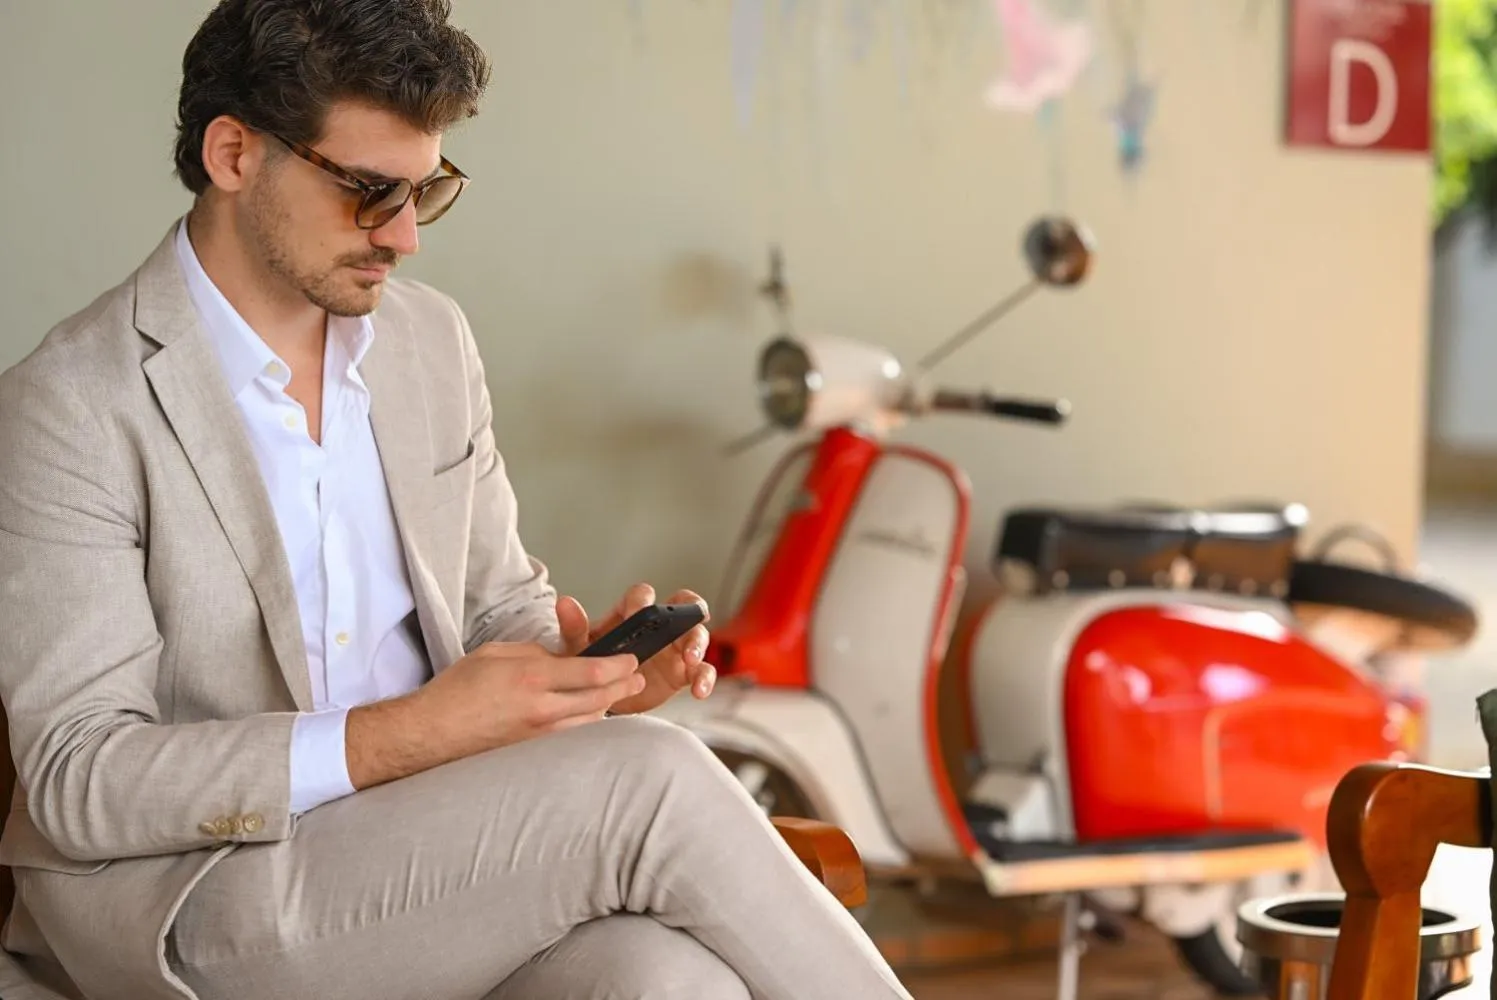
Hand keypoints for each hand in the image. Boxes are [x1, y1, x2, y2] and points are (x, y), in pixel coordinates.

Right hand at [417, 641, 643, 753]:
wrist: (431, 733)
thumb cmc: (457, 691)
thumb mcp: (496, 653)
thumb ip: (535, 653)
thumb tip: (561, 660)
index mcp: (532, 678)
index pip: (592, 671)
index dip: (619, 665)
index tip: (630, 660)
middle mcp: (541, 710)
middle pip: (599, 699)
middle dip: (623, 687)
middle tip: (637, 679)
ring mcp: (539, 737)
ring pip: (589, 721)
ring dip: (607, 706)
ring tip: (618, 695)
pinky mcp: (533, 754)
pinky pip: (572, 738)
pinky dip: (586, 725)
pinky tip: (590, 718)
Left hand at [556, 583, 714, 715]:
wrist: (601, 700)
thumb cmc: (591, 665)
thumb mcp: (579, 648)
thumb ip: (574, 628)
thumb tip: (564, 603)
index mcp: (631, 615)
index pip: (643, 595)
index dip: (642, 601)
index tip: (637, 614)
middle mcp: (659, 626)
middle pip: (684, 604)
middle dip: (688, 609)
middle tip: (681, 623)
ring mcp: (674, 649)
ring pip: (698, 635)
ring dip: (698, 644)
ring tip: (690, 660)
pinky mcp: (683, 673)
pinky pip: (702, 671)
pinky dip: (705, 679)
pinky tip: (699, 691)